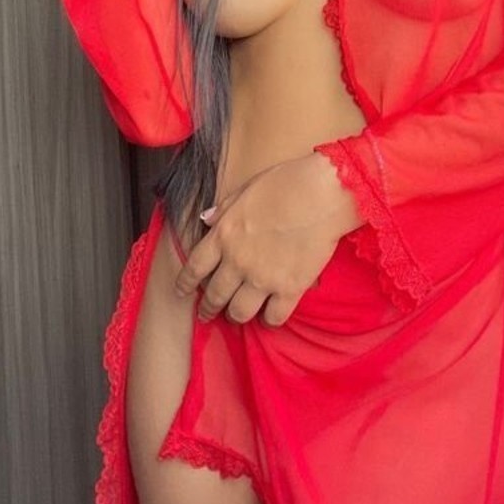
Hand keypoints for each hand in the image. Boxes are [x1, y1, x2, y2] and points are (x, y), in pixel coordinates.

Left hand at [173, 153, 360, 327]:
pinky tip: (270, 315)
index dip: (185, 283)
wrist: (322, 195)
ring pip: (239, 312)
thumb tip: (206, 220)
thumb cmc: (286, 183)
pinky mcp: (289, 289)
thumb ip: (224, 209)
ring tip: (238, 315)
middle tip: (207, 314)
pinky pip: (273, 317)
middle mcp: (238, 262)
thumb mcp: (247, 189)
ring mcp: (263, 279)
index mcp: (224, 235)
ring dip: (236, 315)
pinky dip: (270, 320)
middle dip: (208, 307)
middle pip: (214, 295)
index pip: (195, 267)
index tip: (181, 292)